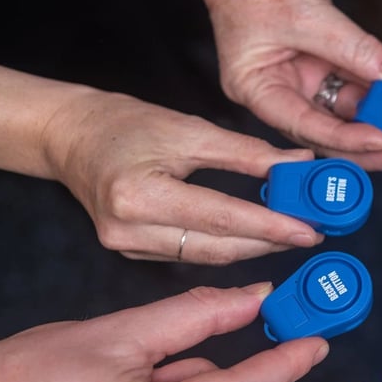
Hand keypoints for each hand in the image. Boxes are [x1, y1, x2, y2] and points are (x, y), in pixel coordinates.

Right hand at [46, 89, 325, 263]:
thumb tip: (300, 165)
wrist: (70, 137)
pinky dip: (225, 246)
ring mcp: (127, 246)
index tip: (309, 229)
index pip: (221, 219)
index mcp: (139, 196)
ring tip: (291, 232)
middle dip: (269, 241)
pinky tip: (254, 236)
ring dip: (252, 247)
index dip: (270, 226)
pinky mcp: (132, 252)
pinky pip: (191, 254)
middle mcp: (128, 230)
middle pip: (217, 247)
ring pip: (207, 256)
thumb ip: (248, 153)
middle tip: (311, 233)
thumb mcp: (189, 129)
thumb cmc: (124, 125)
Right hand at [189, 0, 381, 170]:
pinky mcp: (321, 55)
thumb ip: (354, 49)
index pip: (306, 127)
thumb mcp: (306, 13)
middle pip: (329, 128)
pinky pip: (358, 74)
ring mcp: (301, 73)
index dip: (347, 140)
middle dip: (370, 140)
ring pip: (348, 104)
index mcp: (257, 90)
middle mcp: (278, 89)